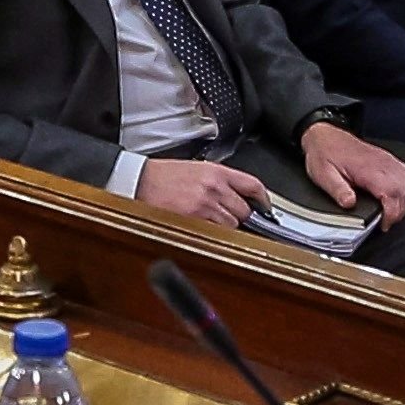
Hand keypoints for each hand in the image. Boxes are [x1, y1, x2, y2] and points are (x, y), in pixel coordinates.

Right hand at [129, 155, 270, 224]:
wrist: (139, 181)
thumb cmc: (163, 176)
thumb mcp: (196, 169)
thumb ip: (219, 181)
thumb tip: (236, 196)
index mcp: (216, 171)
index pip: (252, 185)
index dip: (263, 199)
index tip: (265, 207)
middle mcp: (214, 187)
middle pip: (245, 209)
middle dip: (242, 217)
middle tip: (233, 219)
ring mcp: (205, 204)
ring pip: (232, 224)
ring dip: (227, 227)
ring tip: (212, 223)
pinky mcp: (194, 219)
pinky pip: (215, 233)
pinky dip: (213, 235)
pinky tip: (204, 229)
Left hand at [297, 120, 404, 222]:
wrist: (325, 136)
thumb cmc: (325, 154)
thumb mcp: (323, 175)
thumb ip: (338, 190)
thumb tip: (350, 204)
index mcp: (367, 169)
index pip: (392, 193)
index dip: (392, 214)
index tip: (384, 224)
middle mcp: (382, 164)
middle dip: (400, 211)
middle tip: (386, 220)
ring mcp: (388, 161)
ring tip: (392, 212)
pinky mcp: (389, 160)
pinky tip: (398, 197)